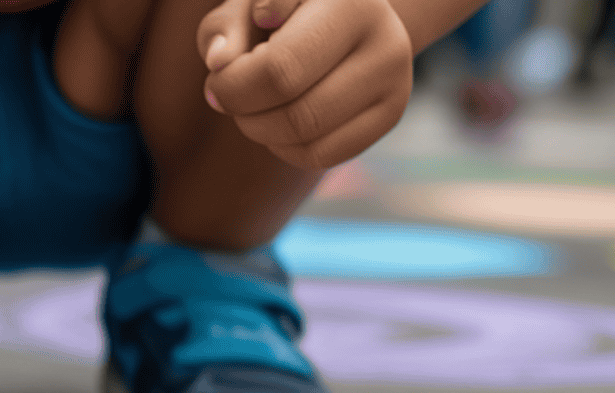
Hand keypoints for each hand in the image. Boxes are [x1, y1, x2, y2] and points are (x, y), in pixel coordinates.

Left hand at [199, 0, 413, 169]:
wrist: (337, 12)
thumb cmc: (280, 9)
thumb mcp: (246, 5)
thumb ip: (226, 27)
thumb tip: (219, 61)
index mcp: (351, 3)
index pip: (279, 71)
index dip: (233, 86)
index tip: (218, 76)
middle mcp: (386, 41)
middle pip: (297, 114)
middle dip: (246, 114)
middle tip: (228, 97)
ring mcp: (397, 81)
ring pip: (310, 138)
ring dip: (260, 131)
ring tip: (252, 105)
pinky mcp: (391, 113)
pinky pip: (323, 155)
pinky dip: (284, 147)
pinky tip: (277, 120)